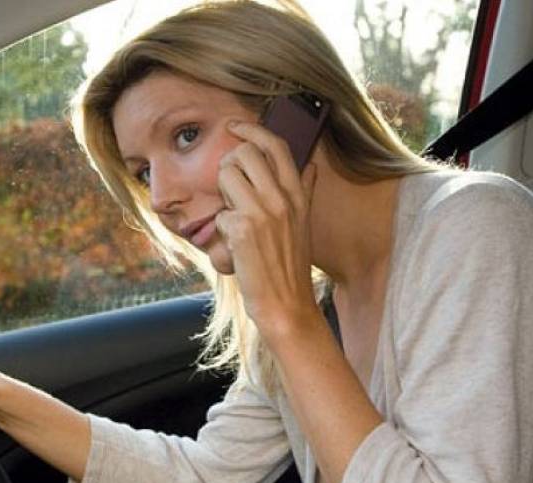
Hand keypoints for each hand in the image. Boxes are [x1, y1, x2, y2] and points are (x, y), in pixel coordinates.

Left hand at [215, 121, 319, 336]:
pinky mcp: (242, 230)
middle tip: (231, 191)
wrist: (288, 305)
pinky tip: (235, 246)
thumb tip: (312, 166)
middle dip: (229, 167)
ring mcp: (262, 213)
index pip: (275, 145)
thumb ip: (305, 191)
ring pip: (226, 174)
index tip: (233, 127)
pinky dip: (221, 231)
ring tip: (234, 218)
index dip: (250, 130)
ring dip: (222, 195)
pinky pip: (219, 214)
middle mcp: (282, 198)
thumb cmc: (290, 266)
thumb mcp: (304, 223)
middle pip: (244, 153)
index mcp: (296, 193)